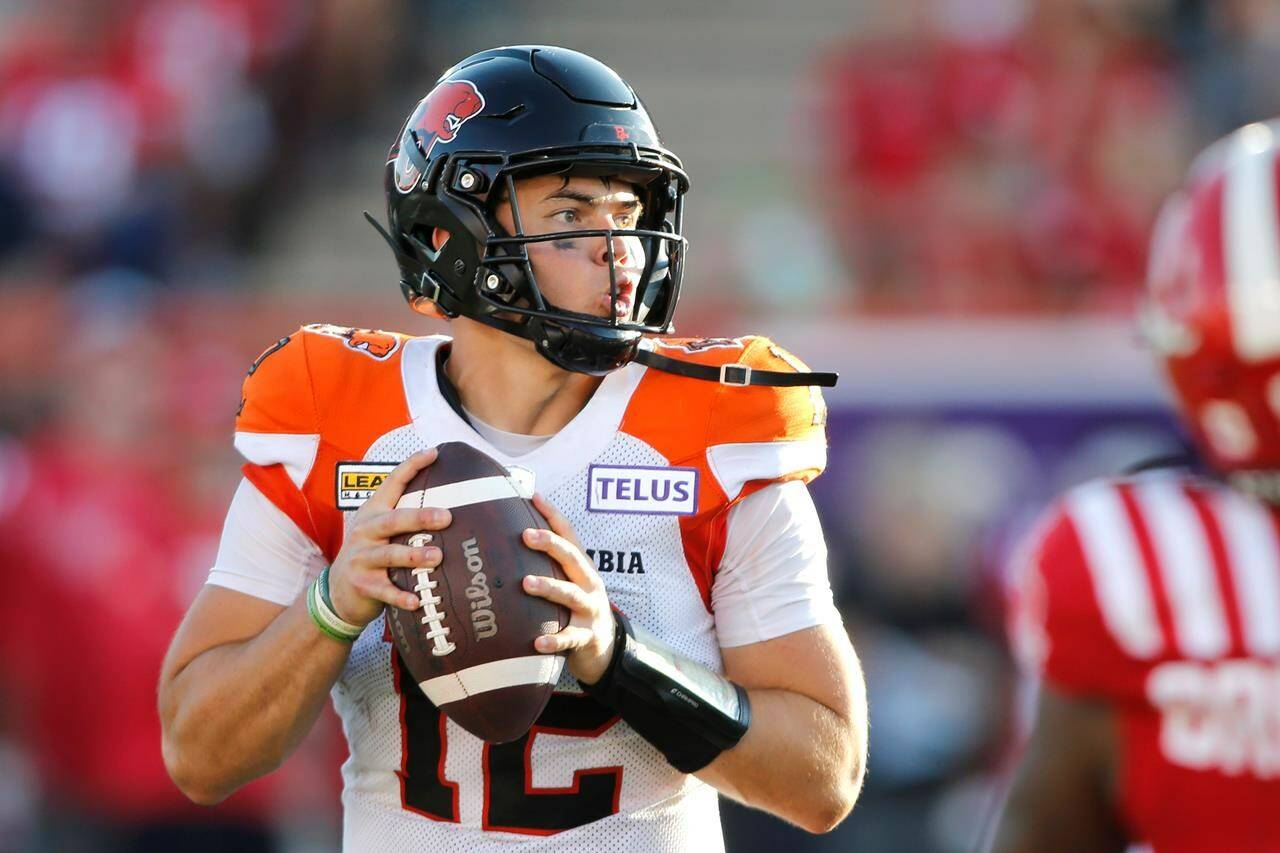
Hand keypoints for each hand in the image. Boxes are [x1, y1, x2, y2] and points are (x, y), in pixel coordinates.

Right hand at [327, 449, 451, 626]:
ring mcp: (362, 559)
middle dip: (419, 517)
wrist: (336, 592)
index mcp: (373, 513)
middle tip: (446, 517)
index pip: (392, 483)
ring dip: (414, 556)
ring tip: (437, 556)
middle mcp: (366, 532)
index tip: (434, 453)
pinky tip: (417, 600)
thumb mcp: (379, 531)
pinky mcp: (362, 584)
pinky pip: (385, 590)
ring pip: (390, 555)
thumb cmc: (370, 555)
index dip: (411, 466)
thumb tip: (449, 503)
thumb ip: (404, 516)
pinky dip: (401, 596)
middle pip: (393, 521)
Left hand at [521, 493, 615, 685]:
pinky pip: (569, 638)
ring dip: (549, 588)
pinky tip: (537, 642)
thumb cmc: (576, 608)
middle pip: (572, 558)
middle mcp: (589, 583)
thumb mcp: (569, 581)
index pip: (569, 535)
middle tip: (525, 536)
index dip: (553, 515)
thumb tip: (512, 539)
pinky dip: (554, 640)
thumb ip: (549, 564)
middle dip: (551, 545)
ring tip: (526, 584)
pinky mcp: (587, 636)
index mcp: (582, 567)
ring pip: (570, 595)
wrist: (605, 647)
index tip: (534, 496)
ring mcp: (590, 609)